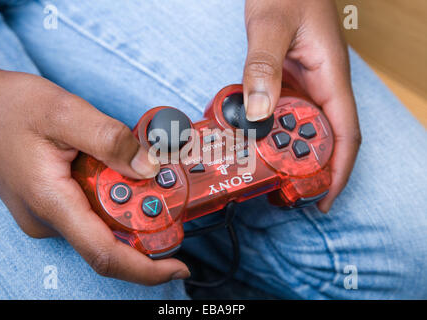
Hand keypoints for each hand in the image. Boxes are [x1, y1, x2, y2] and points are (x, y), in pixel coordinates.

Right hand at [0, 57, 189, 284]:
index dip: (146, 269)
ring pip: (101, 223)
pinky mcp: (50, 203)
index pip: (104, 254)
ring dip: (129, 205)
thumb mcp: (64, 112)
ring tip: (139, 170)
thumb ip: (110, 139)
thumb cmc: (9, 106)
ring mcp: (47, 213)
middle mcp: (48, 218)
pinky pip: (89, 210)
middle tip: (165, 190)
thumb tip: (150, 167)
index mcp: (50, 201)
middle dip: (146, 222)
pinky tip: (115, 171)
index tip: (178, 267)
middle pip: (110, 239)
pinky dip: (111, 197)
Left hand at [243, 0, 361, 211]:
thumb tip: (259, 112)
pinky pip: (283, 111)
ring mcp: (305, 83)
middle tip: (283, 190)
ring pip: (301, 127)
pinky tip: (255, 136)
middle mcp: (322, 85)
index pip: (344, 134)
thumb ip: (263, 67)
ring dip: (286, 149)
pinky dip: (271, 128)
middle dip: (308, 167)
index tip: (325, 198)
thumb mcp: (271, 26)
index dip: (338, 171)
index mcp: (330, 76)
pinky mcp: (289, 79)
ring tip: (266, 170)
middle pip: (322, 138)